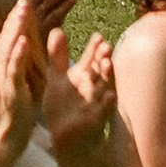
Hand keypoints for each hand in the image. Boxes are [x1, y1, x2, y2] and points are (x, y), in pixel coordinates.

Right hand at [0, 0, 46, 166]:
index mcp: (2, 70)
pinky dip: (16, 54)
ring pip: (7, 49)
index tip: (22, 6)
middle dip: (15, 19)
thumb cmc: (11, 116)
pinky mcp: (9, 91)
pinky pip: (12, 70)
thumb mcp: (14, 88)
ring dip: (15, 28)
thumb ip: (15, 71)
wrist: (3, 140)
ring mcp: (2, 80)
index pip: (7, 41)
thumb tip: (18, 57)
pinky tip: (21, 40)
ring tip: (22, 10)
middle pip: (5, 39)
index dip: (14, 23)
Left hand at [41, 26, 116, 153]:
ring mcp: (97, 103)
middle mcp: (94, 87)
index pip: (92, 59)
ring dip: (108, 76)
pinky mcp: (96, 120)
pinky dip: (106, 104)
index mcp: (84, 76)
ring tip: (108, 63)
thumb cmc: (63, 107)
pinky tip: (109, 96)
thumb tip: (56, 29)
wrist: (65, 138)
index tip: (98, 36)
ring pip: (105, 87)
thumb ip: (58, 56)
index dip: (94, 48)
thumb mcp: (57, 78)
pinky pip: (103, 112)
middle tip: (105, 45)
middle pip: (101, 70)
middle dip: (104, 59)